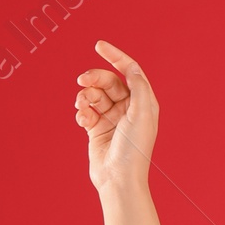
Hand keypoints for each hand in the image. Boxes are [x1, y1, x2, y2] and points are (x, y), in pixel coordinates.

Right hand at [76, 39, 157, 194]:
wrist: (119, 179)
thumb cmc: (134, 150)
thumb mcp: (142, 114)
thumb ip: (139, 87)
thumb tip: (132, 68)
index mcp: (143, 103)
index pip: (130, 71)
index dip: (115, 56)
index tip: (99, 45)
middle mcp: (128, 109)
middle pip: (108, 81)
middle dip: (94, 78)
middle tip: (82, 80)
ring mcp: (112, 118)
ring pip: (94, 95)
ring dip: (85, 96)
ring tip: (82, 106)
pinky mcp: (97, 129)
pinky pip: (86, 111)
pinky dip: (82, 112)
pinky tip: (83, 119)